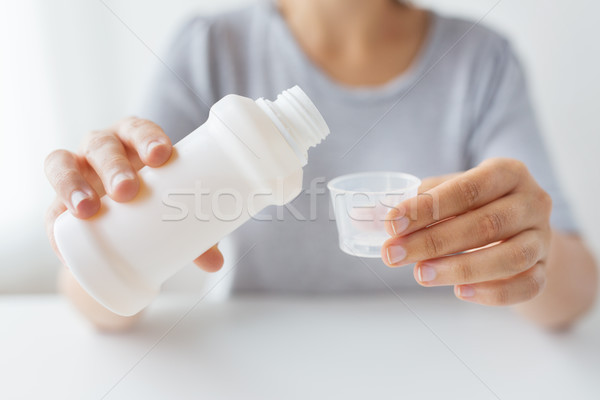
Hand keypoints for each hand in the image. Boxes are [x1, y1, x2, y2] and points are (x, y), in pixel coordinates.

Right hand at [44, 117, 222, 272]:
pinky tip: (63, 241)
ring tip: (88, 209)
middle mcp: (101, 150)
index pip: (137, 129)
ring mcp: (75, 172)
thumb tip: (215, 263)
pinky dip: (53, 224)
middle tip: (128, 190)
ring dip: (73, 184)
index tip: (161, 155)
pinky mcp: (57, 202)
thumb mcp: (170, 211)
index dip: (147, 137)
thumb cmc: (151, 203)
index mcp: (133, 142)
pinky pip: (48, 207)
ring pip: (63, 163)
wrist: (120, 225)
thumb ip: (194, 236)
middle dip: (113, 165)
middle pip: (102, 146)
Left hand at [382, 158, 552, 305]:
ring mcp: (543, 237)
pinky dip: (493, 293)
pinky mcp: (545, 269)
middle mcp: (532, 201)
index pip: (467, 188)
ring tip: (419, 275)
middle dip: (432, 242)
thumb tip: (359, 216)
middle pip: (484, 224)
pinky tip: (460, 293)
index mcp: (507, 172)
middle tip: (392, 255)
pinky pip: (526, 285)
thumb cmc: (474, 206)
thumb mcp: (449, 194)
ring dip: (460, 268)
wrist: (521, 228)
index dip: (427, 207)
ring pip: (509, 257)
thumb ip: (412, 203)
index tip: (391, 224)